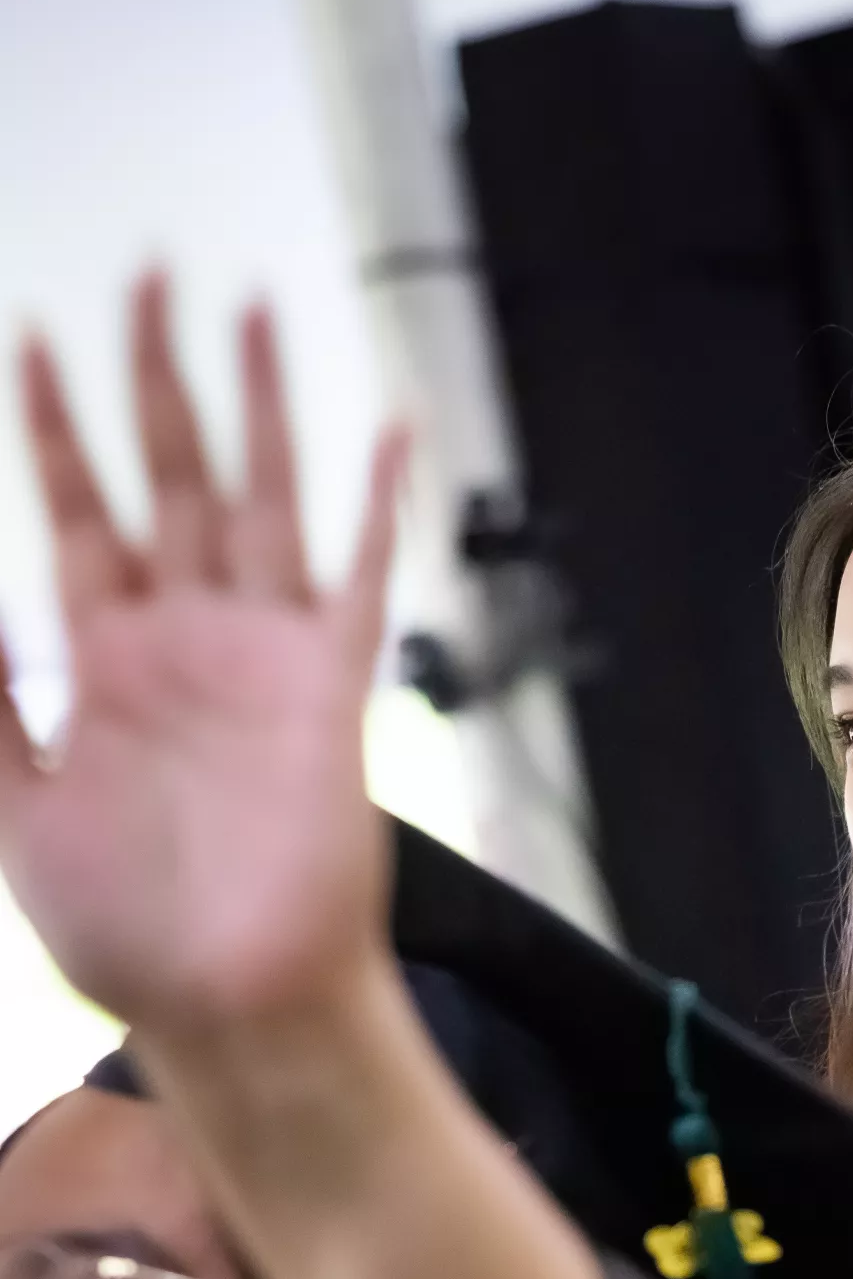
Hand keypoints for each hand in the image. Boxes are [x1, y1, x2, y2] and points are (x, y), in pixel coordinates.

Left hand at [0, 277, 406, 1044]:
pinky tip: (390, 432)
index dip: (56, 428)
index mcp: (107, 662)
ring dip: (257, 406)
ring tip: (249, 308)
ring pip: (263, 499)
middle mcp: (188, 642)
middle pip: (173, 476)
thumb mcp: (15, 815)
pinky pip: (360, 581)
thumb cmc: (130, 935)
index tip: (36, 337)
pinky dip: (376, 508)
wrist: (235, 1005)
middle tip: (150, 273)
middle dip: (156, 377)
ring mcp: (263, 660)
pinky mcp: (332, 693)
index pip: (81, 512)